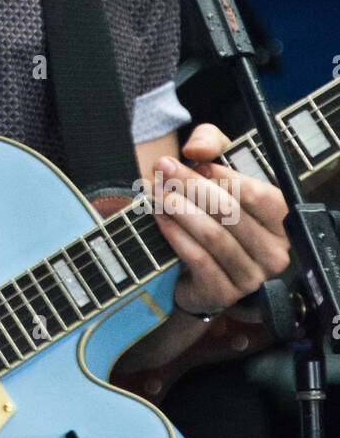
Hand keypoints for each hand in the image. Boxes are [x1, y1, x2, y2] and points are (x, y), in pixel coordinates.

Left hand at [151, 123, 289, 315]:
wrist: (194, 268)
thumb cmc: (211, 210)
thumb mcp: (215, 166)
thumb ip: (211, 143)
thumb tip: (196, 149)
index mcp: (281, 221)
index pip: (258, 194)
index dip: (223, 175)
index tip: (193, 161)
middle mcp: (273, 252)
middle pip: (230, 212)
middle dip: (191, 186)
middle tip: (162, 169)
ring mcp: (251, 277)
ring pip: (213, 235)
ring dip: (180, 209)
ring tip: (156, 192)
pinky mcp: (224, 294)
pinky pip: (198, 259)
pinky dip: (175, 235)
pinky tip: (160, 218)